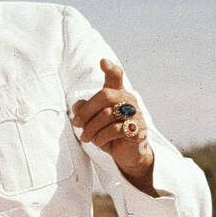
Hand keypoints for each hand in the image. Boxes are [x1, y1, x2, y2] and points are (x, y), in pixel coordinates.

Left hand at [70, 58, 154, 182]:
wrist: (127, 155)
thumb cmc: (109, 134)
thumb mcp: (93, 122)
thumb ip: (85, 110)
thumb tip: (77, 105)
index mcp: (118, 94)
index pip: (116, 77)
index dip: (110, 68)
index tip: (102, 61)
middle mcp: (129, 101)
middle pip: (105, 95)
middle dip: (86, 110)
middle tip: (77, 124)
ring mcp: (136, 115)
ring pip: (107, 114)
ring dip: (91, 128)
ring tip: (86, 138)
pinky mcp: (138, 130)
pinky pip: (115, 130)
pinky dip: (101, 137)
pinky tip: (97, 142)